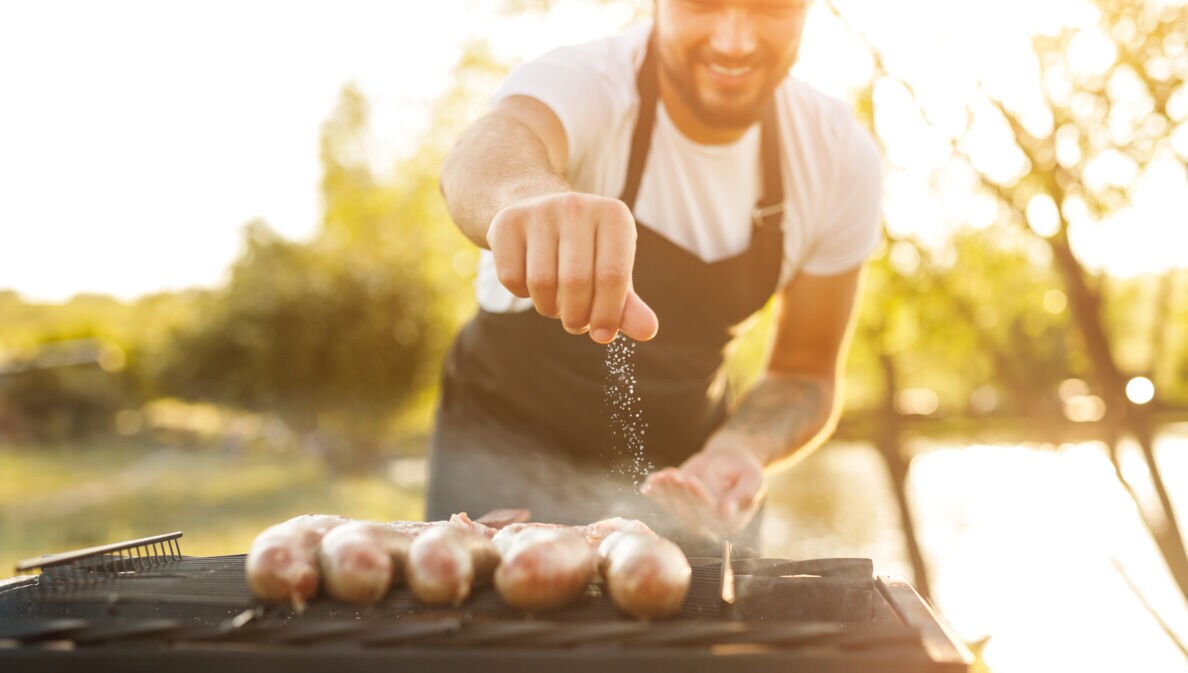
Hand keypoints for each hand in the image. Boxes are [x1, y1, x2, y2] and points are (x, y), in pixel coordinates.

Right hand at [487, 192, 658, 343]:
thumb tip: (648, 331)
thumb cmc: (586, 252)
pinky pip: (511, 277)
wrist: (539, 214)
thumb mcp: (611, 272)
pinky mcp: (507, 221)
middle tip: (576, 324)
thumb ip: (628, 305)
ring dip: (548, 308)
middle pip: (575, 281)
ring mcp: (539, 210)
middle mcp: (577, 206)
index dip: (607, 314)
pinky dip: (521, 294)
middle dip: (576, 316)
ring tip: (557, 304)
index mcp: (614, 216)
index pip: (612, 275)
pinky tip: (531, 284)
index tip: (603, 336)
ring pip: (541, 282)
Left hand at [642, 445, 766, 537]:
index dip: (699, 496)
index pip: (711, 511)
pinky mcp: (678, 506)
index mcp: (729, 522)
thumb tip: (728, 510)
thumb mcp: (754, 478)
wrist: (730, 462)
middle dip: (679, 492)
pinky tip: (649, 483)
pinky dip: (656, 492)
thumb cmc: (744, 470)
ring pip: (675, 506)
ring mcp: (691, 516)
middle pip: (690, 510)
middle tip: (673, 476)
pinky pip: (664, 500)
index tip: (690, 480)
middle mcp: (708, 524)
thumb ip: (746, 494)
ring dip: (666, 491)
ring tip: (664, 475)